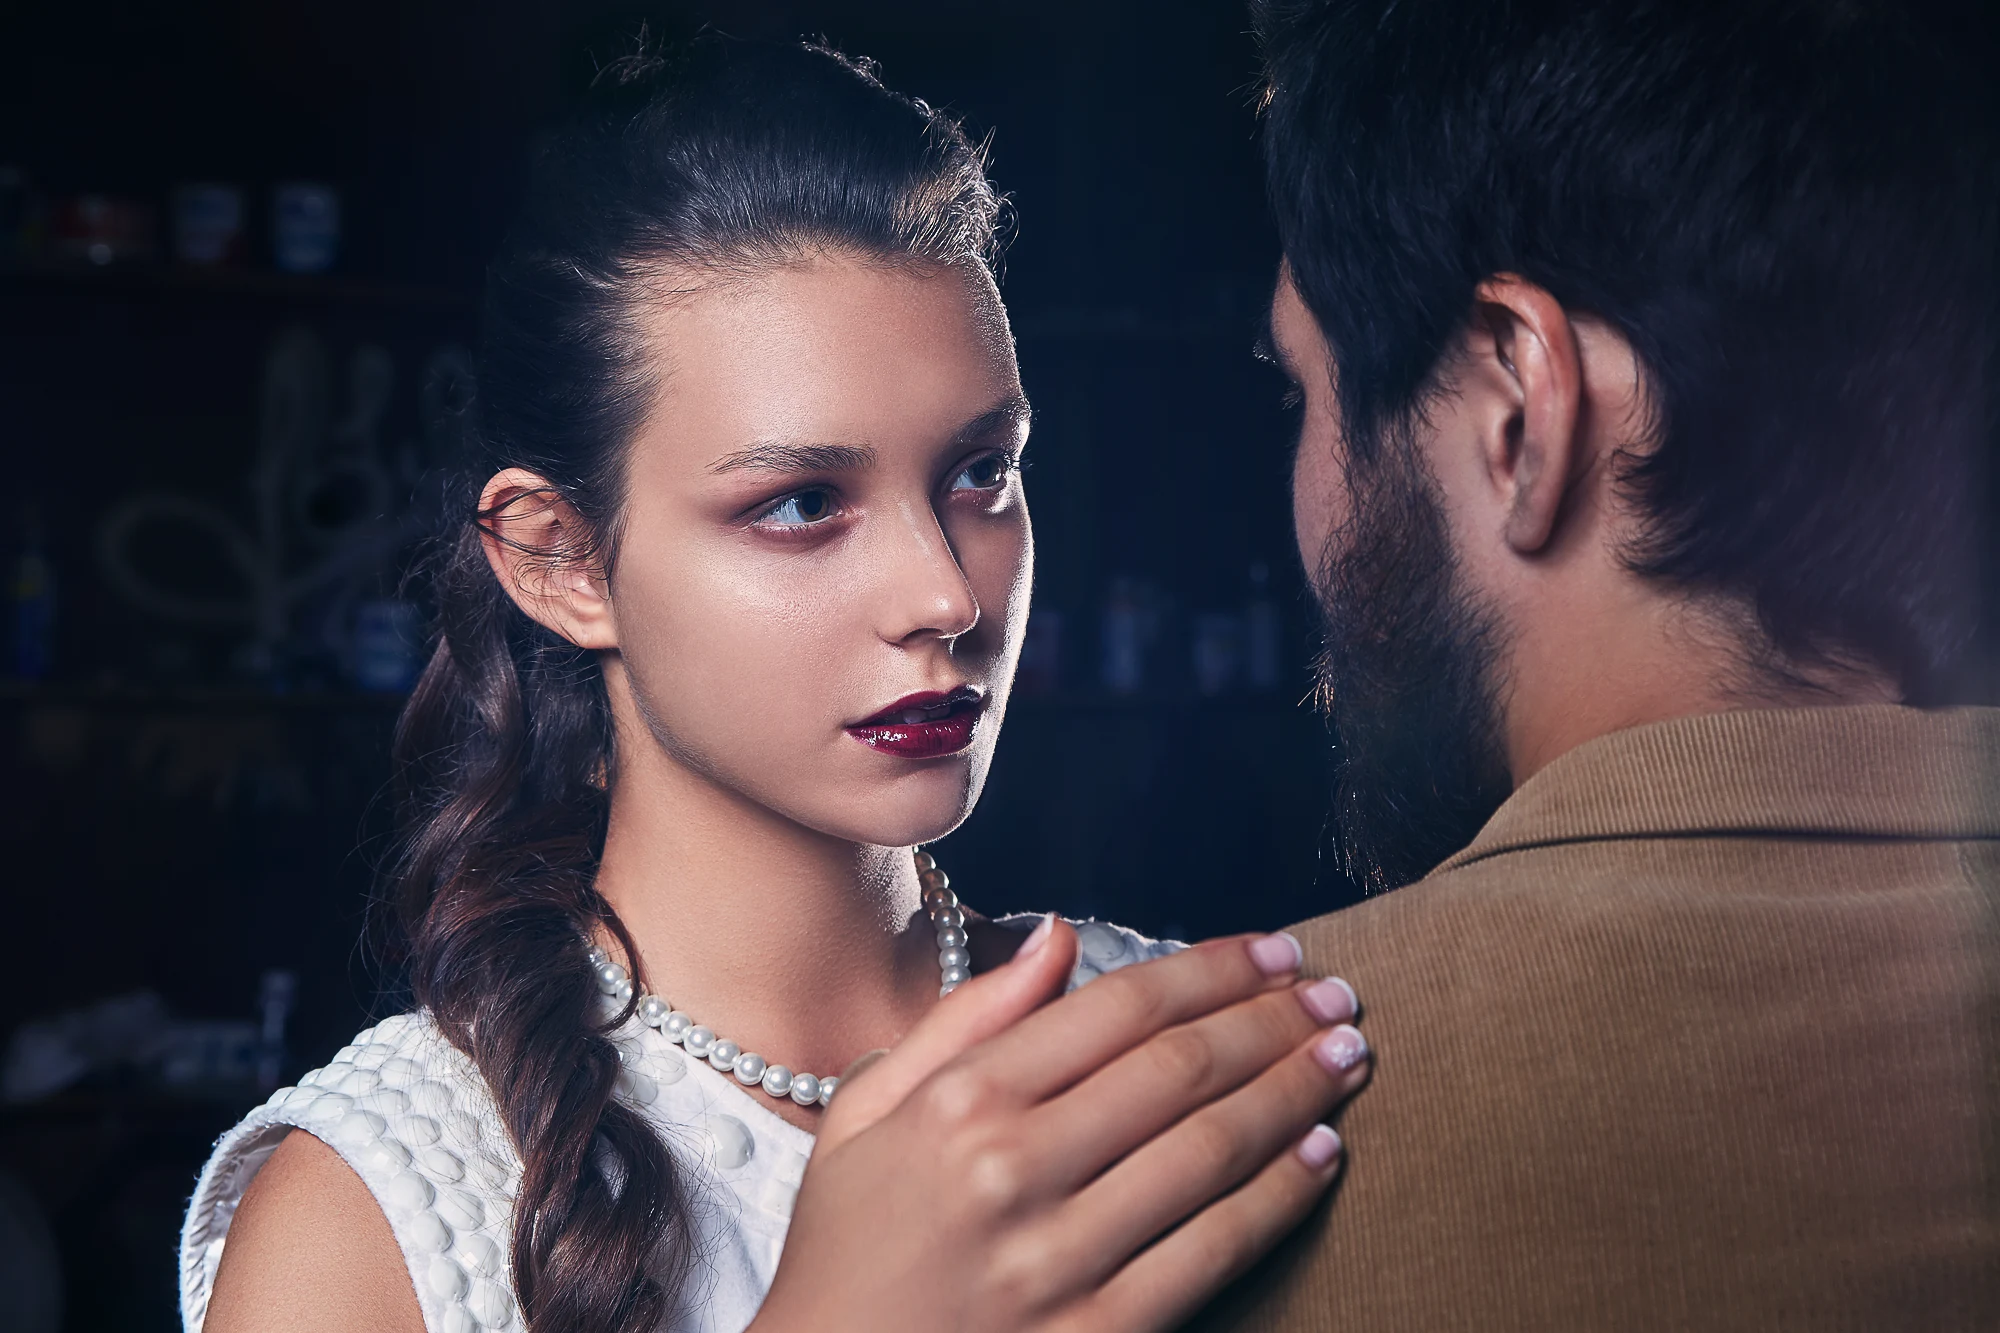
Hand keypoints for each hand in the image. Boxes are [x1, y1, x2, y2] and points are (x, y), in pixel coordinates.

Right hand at [752, 917, 1369, 1332]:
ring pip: (1209, 1151)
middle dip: (1273, 1020)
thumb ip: (966, 1018)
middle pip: (1179, 1070)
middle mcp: (1010, 1170)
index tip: (1271, 949)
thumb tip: (1055, 936)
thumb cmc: (847, 1247)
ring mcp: (1058, 1259)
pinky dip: (1279, 1195)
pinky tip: (1322, 1153)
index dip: (1211, 969)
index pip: (1118, 1008)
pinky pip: (1212, 1251)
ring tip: (1347, 1055)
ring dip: (1295, 1093)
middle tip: (1336, 992)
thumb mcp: (868, 1112)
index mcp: (957, 1103)